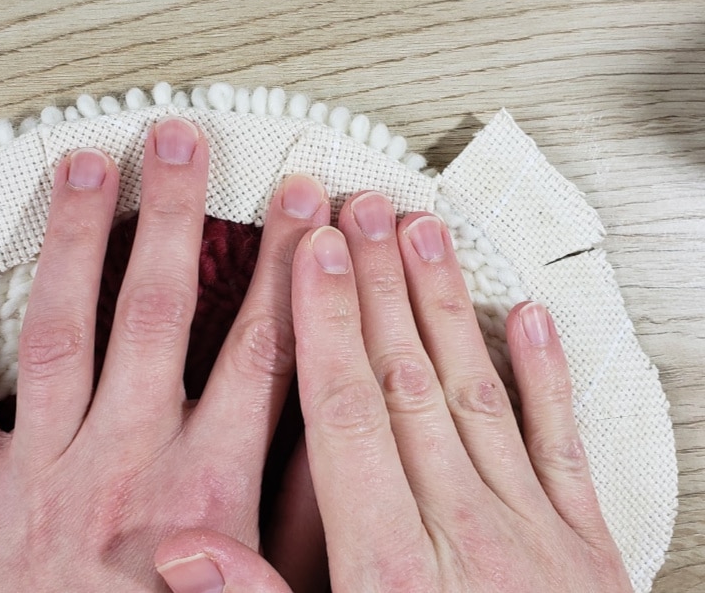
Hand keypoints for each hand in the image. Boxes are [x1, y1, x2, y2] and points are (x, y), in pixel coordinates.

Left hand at [0, 117, 331, 589]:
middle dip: (175, 217)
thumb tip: (339, 439)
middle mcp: (122, 465)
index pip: (263, 352)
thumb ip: (301, 522)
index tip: (305, 207)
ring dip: (73, 240)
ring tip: (85, 166)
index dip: (289, 270)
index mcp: (203, 493)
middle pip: (157, 313)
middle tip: (180, 141)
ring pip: (59, 329)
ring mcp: (41, 474)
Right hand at [155, 195, 631, 591]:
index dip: (327, 322)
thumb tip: (180, 552)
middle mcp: (466, 530)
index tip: (316, 252)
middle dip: (378, 286)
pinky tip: (531, 319)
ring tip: (426, 233)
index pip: (348, 412)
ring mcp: (534, 532)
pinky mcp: (585, 547)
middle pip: (408, 380)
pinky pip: (561, 443)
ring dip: (447, 304)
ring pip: (476, 391)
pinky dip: (545, 374)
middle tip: (362, 209)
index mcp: (393, 565)